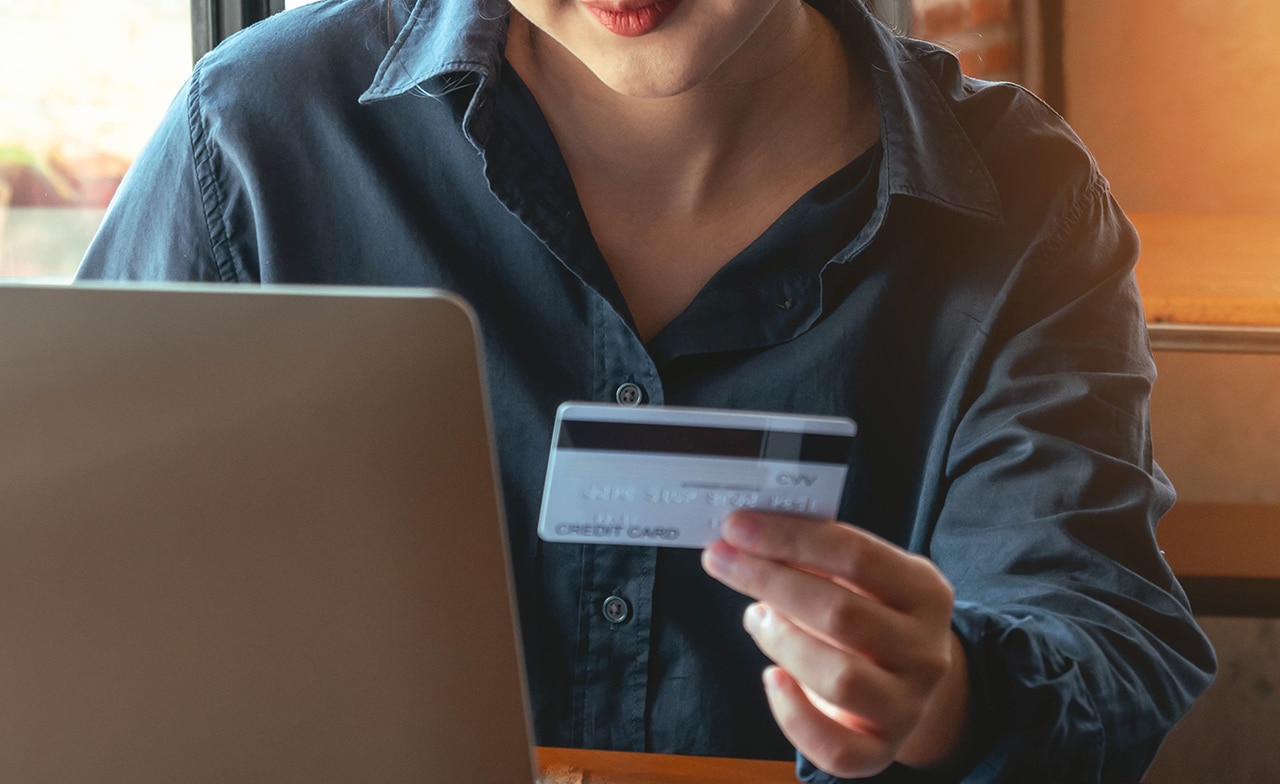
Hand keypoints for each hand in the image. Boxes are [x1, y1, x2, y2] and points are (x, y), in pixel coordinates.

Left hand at [701, 511, 968, 777]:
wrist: (906, 682)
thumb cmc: (867, 616)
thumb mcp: (859, 579)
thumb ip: (814, 558)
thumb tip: (745, 537)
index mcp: (925, 592)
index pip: (856, 556)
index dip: (790, 538)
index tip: (737, 527)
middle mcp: (925, 650)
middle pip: (841, 613)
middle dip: (770, 580)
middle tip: (721, 559)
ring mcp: (907, 705)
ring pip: (839, 678)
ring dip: (782, 641)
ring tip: (756, 617)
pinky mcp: (881, 750)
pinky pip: (835, 747)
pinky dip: (793, 714)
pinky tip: (772, 678)